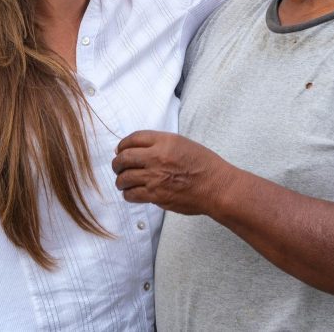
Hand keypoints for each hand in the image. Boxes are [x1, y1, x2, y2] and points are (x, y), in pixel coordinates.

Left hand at [112, 130, 231, 214]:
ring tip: (122, 182)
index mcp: (165, 141)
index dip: (122, 144)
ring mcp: (155, 177)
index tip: (120, 149)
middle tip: (117, 167)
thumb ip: (161, 144)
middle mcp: (157, 157)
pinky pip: (132, 194)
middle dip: (117, 163)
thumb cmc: (204, 165)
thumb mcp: (183, 144)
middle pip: (124, 158)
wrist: (216, 187)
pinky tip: (131, 193)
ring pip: (124, 178)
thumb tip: (139, 151)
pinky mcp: (156, 195)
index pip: (133, 138)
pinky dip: (128, 194)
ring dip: (120, 180)